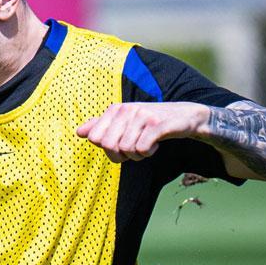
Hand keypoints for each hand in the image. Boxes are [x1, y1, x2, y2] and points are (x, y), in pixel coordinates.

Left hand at [76, 102, 208, 162]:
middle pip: (108, 146)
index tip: (121, 144)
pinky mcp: (158, 124)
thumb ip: (101, 126)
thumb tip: (79, 132)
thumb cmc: (150, 122)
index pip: (95, 139)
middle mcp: (127, 109)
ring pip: (126, 149)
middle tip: (134, 148)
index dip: (107, 149)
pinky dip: (148, 152)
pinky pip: (142, 148)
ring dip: (137, 154)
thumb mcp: (125, 122)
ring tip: (147, 144)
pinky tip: (155, 144)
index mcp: (115, 109)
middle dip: (121, 155)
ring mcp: (143, 116)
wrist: (186, 116)